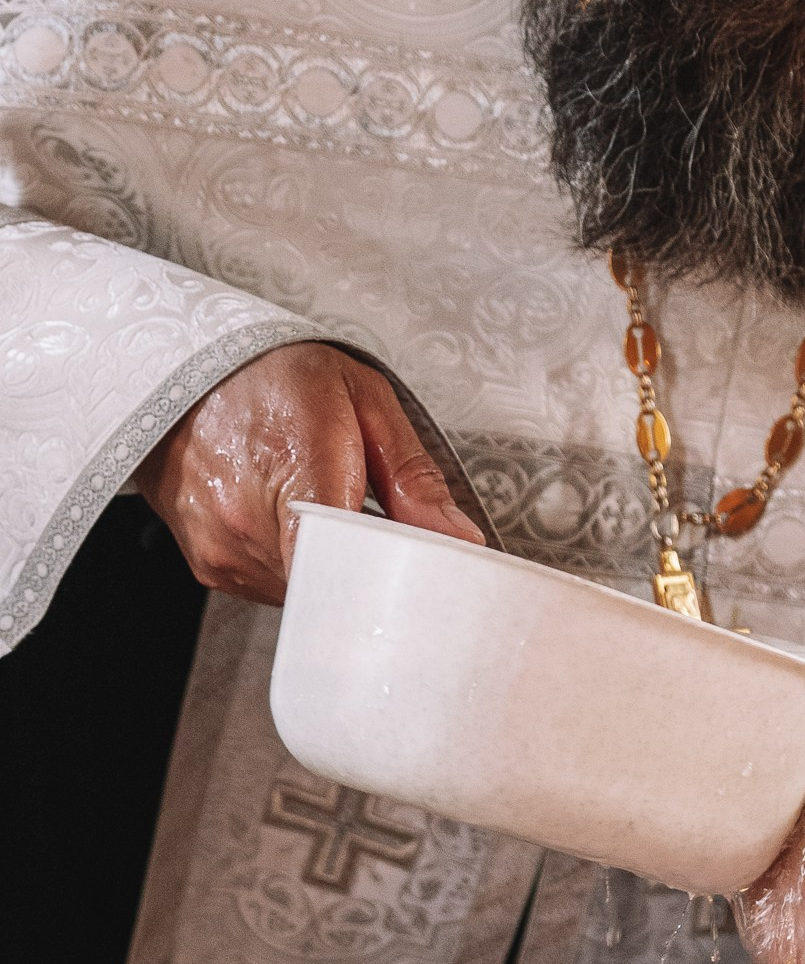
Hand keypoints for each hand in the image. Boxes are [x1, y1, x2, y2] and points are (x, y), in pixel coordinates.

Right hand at [133, 341, 479, 602]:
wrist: (187, 371)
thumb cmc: (274, 376)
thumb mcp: (364, 400)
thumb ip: (414, 477)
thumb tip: (459, 539)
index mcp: (298, 470)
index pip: (345, 563)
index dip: (390, 583)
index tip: (420, 582)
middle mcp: (249, 521)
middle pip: (339, 585)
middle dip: (373, 568)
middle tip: (383, 528)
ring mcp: (225, 549)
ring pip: (310, 592)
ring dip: (334, 567)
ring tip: (329, 510)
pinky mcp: (211, 567)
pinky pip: (277, 589)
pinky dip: (300, 566)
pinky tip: (295, 520)